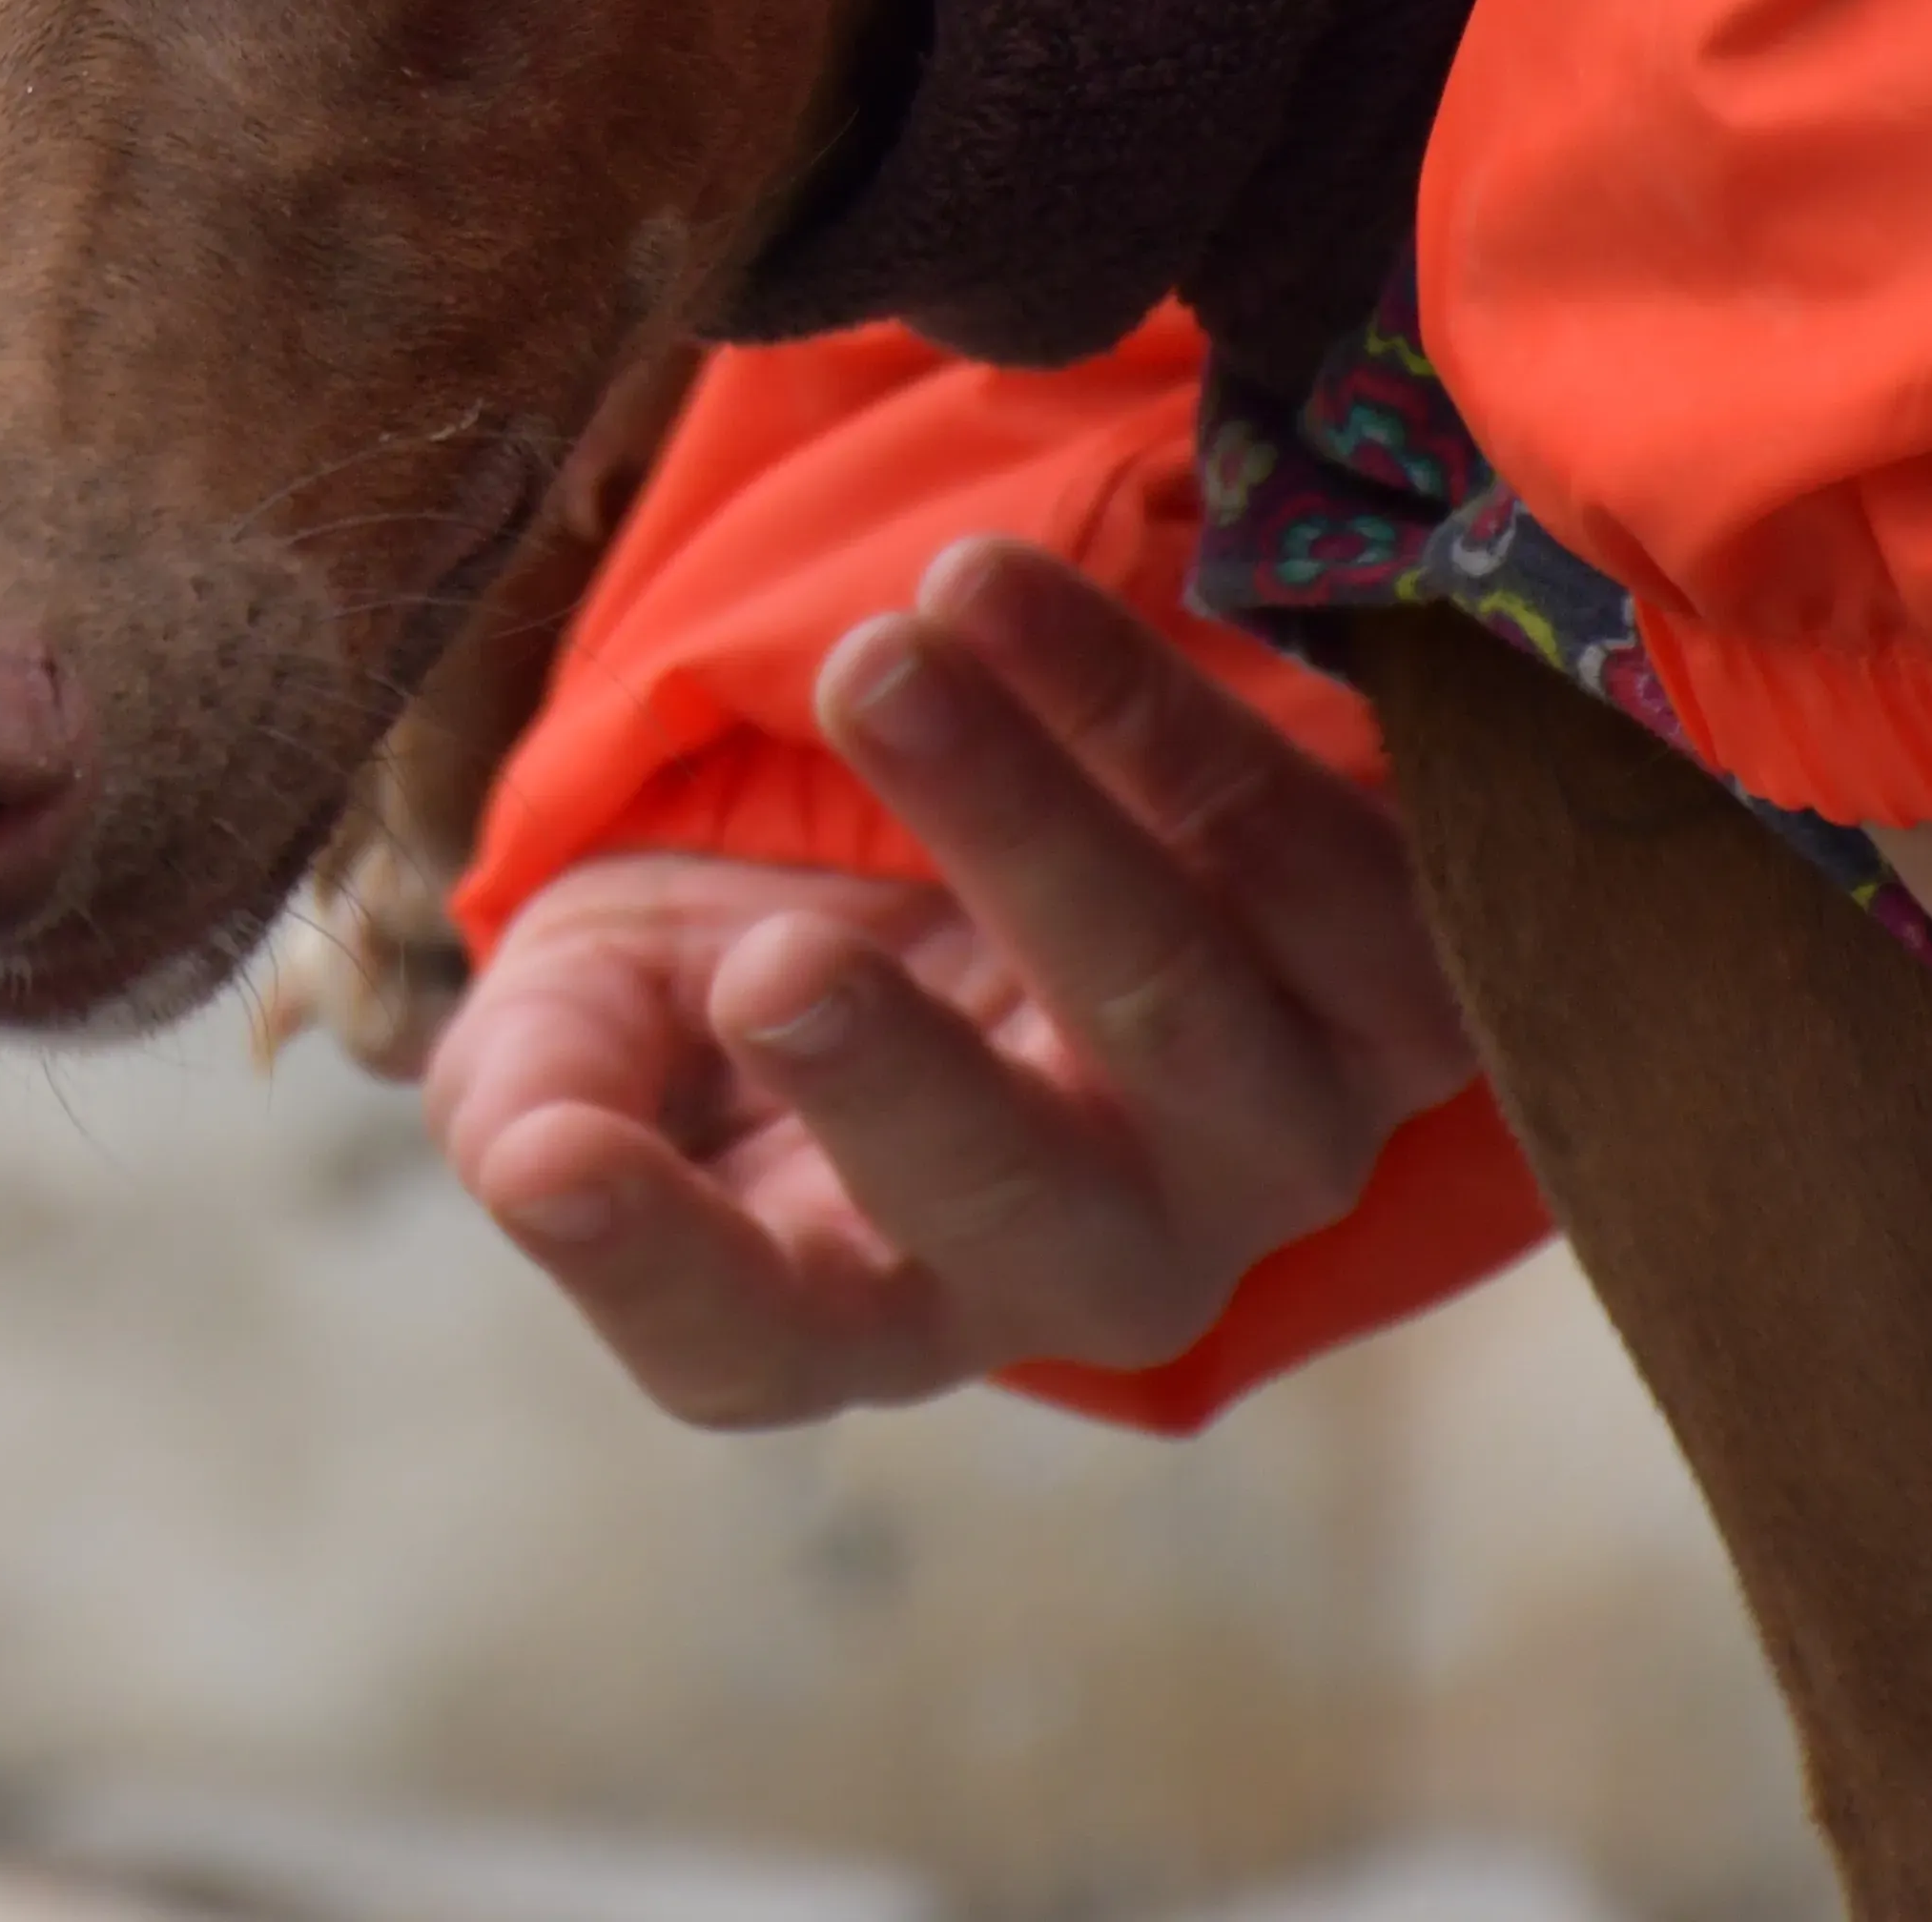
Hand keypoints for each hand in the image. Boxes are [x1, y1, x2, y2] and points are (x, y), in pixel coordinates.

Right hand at [423, 538, 1477, 1426]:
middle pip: (1027, 1211)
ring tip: (891, 642)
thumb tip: (534, 1165)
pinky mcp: (1397, 980)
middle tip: (772, 951)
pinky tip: (998, 590)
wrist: (1001, 811)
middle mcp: (1095, 1259)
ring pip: (1182, 1013)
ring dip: (1031, 819)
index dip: (658, 1272)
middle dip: (901, 1079)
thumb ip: (545, 1086)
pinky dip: (1153, 713)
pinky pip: (1313, 862)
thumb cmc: (767, 937)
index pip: (754, 1341)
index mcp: (857, 1289)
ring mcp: (1271, 1132)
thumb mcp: (603, 1002)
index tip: (552, 1168)